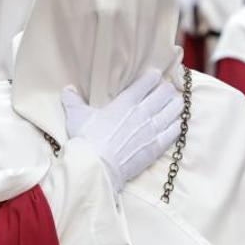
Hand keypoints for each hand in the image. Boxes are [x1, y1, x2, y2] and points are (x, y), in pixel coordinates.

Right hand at [61, 69, 182, 192]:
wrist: (97, 168)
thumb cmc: (86, 140)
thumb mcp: (77, 116)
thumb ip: (73, 100)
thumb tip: (67, 89)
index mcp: (125, 102)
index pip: (147, 82)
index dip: (153, 76)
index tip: (155, 75)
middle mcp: (142, 112)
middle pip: (165, 92)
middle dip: (166, 88)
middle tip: (165, 89)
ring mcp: (152, 129)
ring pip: (174, 109)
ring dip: (176, 104)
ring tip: (175, 102)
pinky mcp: (157, 146)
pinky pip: (175, 131)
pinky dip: (177, 125)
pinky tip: (177, 123)